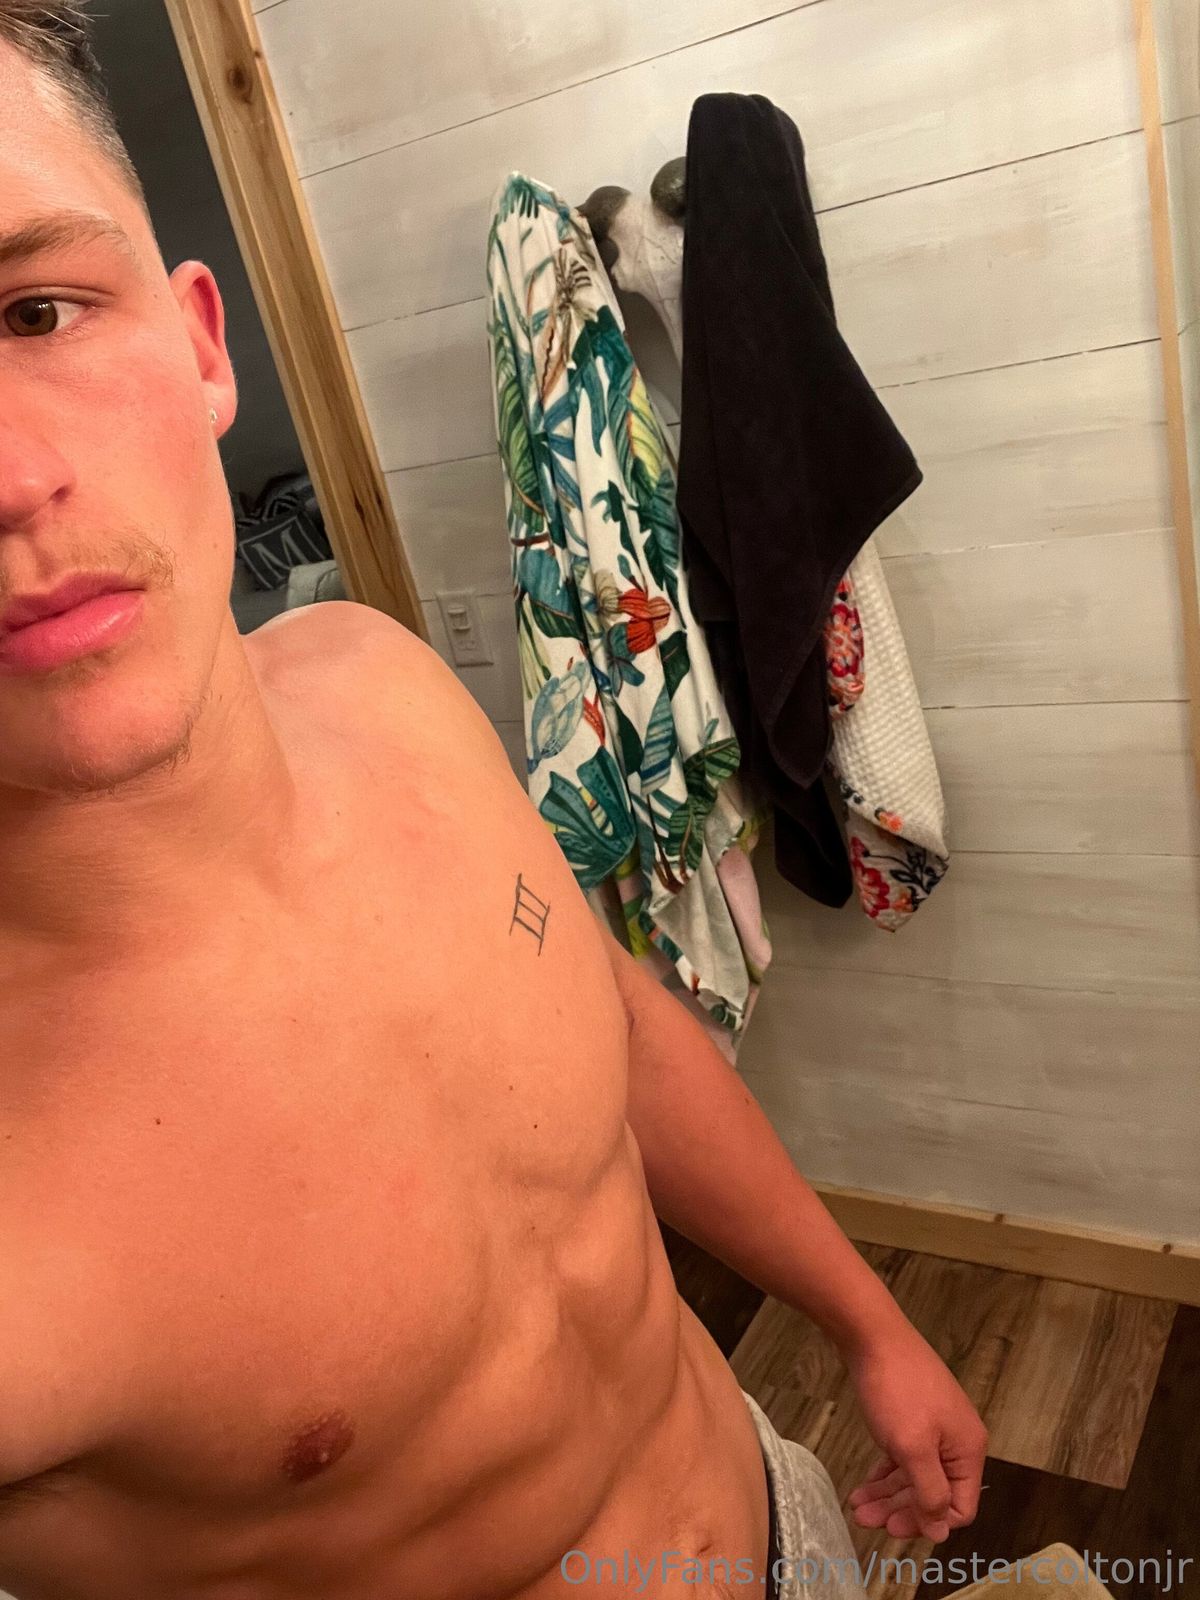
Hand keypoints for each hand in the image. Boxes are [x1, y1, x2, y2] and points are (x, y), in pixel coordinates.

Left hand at [842, 1322, 986, 1542]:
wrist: (872, 1334)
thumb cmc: (896, 1390)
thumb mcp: (912, 1448)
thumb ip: (930, 1493)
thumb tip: (943, 1533)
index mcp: (967, 1449)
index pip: (961, 1507)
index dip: (929, 1522)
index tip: (893, 1528)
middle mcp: (956, 1440)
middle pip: (934, 1492)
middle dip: (900, 1509)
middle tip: (865, 1518)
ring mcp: (934, 1425)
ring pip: (915, 1474)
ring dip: (888, 1494)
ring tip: (857, 1506)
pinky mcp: (912, 1414)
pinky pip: (904, 1455)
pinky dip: (886, 1471)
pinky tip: (866, 1485)